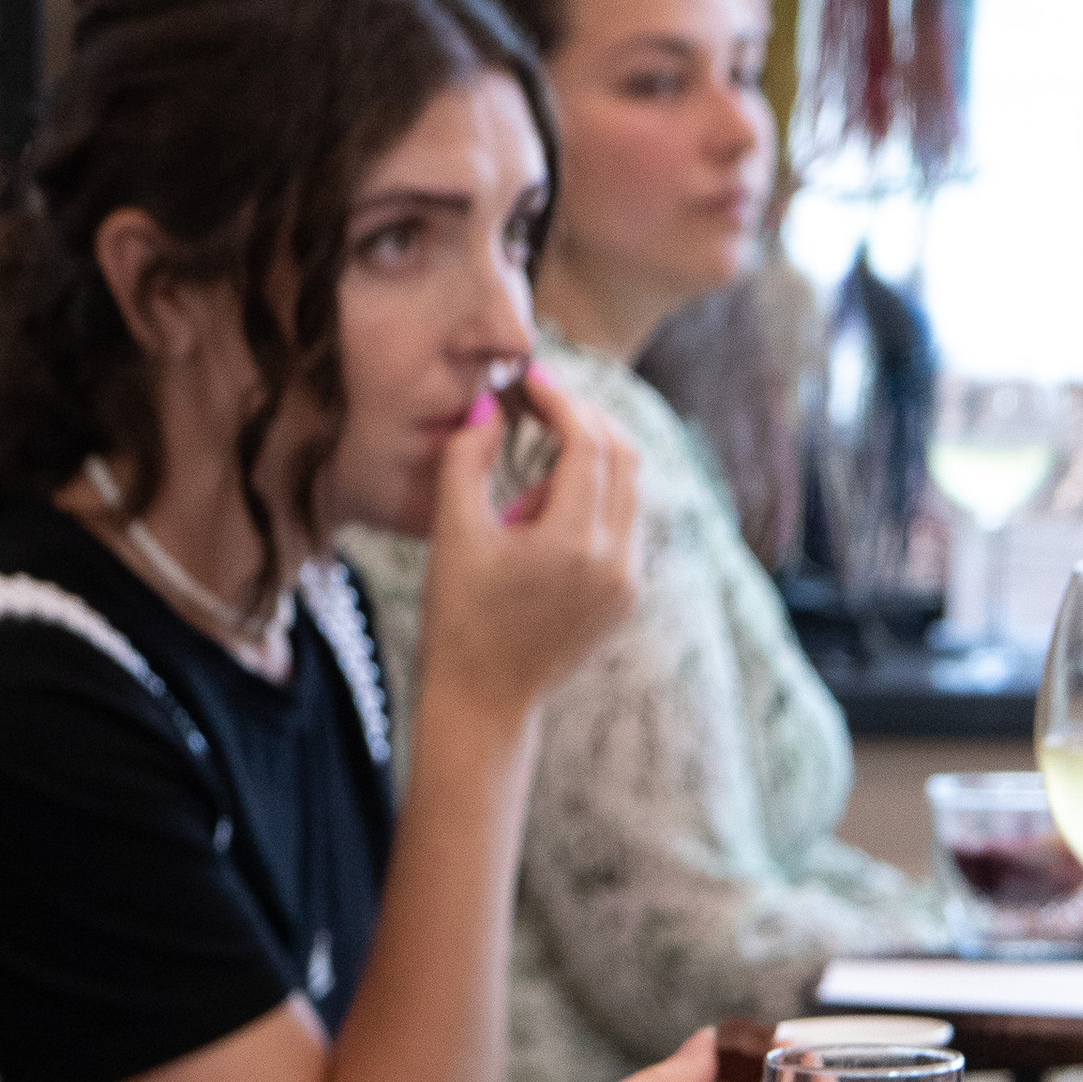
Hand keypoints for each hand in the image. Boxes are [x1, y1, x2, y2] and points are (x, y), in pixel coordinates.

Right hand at [415, 366, 636, 724]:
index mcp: (573, 542)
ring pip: (629, 489)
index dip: (562, 402)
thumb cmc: (457, 618)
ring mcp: (628, 580)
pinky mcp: (627, 596)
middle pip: (623, 456)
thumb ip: (469, 460)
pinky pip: (624, 525)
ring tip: (525, 494)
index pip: (587, 443)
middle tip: (543, 406)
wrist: (484, 700)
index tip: (532, 381)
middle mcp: (615, 559)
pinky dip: (593, 503)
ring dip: (587, 464)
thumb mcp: (452, 533)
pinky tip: (541, 525)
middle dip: (585, 421)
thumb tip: (489, 407)